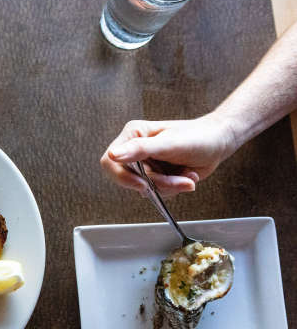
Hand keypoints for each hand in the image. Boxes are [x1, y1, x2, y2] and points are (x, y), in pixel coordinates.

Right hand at [100, 114, 237, 196]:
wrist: (219, 142)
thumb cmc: (198, 136)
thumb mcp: (169, 143)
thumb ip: (140, 149)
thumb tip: (113, 155)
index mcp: (132, 136)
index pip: (110, 161)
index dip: (122, 177)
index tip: (142, 183)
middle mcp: (135, 150)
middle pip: (130, 179)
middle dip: (157, 183)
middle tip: (178, 179)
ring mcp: (145, 165)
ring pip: (145, 188)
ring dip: (169, 186)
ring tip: (186, 175)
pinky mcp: (156, 176)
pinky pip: (157, 192)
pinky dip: (173, 189)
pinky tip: (186, 176)